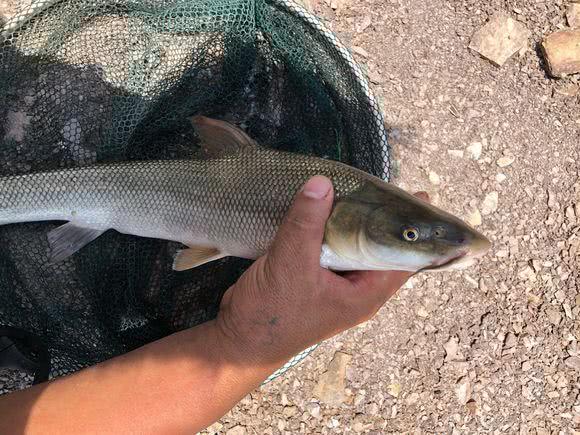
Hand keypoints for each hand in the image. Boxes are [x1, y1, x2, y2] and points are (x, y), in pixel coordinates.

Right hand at [215, 176, 428, 367]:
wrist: (239, 340)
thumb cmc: (272, 314)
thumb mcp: (291, 264)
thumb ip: (306, 222)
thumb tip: (322, 183)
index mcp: (365, 294)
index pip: (404, 257)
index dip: (413, 227)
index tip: (422, 196)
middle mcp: (356, 290)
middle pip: (379, 248)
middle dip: (384, 219)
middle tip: (387, 185)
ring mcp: (334, 285)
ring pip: (352, 247)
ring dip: (353, 222)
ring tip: (357, 189)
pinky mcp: (314, 278)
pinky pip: (329, 248)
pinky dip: (329, 229)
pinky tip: (324, 209)